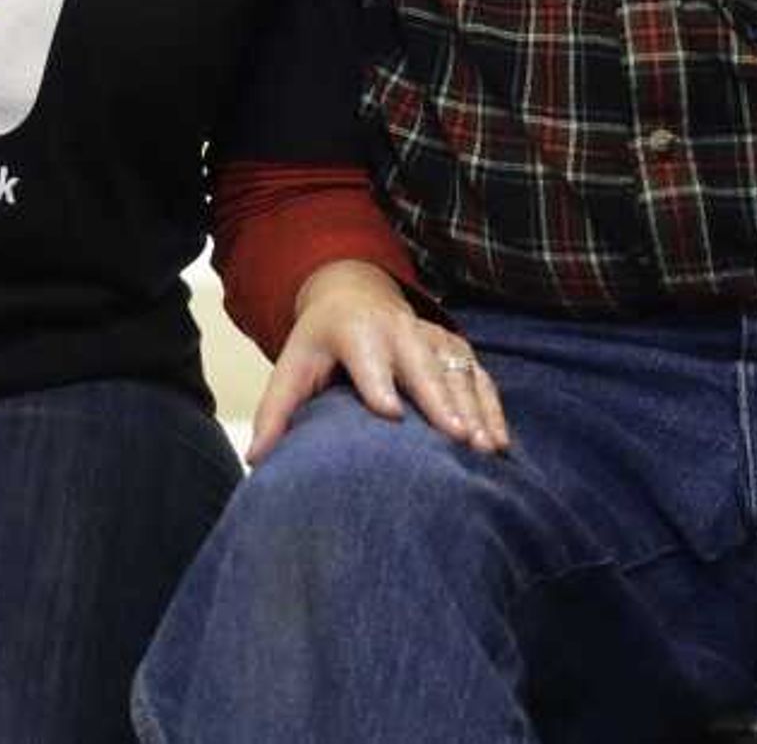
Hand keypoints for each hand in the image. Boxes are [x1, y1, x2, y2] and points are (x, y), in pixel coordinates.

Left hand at [246, 260, 511, 461]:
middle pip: (422, 366)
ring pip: (457, 374)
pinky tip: (500, 442)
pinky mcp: (455, 349)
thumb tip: (256, 459)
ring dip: (474, 410)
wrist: (356, 296)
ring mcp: (432, 338)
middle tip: (456, 437)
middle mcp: (399, 330)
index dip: (378, 384)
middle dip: (440, 400)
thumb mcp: (293, 366)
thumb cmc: (322, 342)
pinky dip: (492, 408)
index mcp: (354, 332)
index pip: (367, 360)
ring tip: (485, 449)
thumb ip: (277, 411)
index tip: (390, 413)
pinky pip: (479, 378)